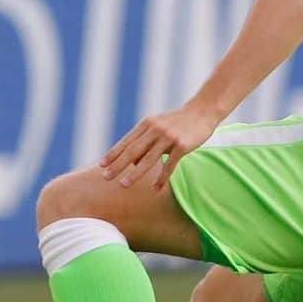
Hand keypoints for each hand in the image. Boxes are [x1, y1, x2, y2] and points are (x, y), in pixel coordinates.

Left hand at [99, 101, 220, 190]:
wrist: (201, 112)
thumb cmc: (176, 122)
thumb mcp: (157, 126)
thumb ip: (144, 142)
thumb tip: (133, 162)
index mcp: (145, 124)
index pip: (125, 142)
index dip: (113, 154)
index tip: (101, 165)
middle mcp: (154, 130)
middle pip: (132, 151)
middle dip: (117, 165)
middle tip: (105, 177)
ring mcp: (168, 137)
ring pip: (148, 159)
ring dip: (134, 174)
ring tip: (123, 184)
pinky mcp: (182, 145)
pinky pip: (169, 165)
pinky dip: (161, 178)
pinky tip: (155, 189)